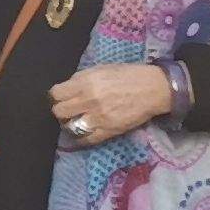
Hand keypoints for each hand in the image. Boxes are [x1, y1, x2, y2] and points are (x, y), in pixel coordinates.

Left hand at [47, 62, 176, 148]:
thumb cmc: (128, 75)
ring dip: (69, 124)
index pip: (56, 93)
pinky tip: (82, 133)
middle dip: (61, 110)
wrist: (154, 89)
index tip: (61, 97)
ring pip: (70, 127)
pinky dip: (81, 139)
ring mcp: (98, 118)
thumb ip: (81, 79)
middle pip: (59, 111)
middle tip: (69, 110)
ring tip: (75, 121)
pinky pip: (86, 140)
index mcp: (86, 83)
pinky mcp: (109, 131)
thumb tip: (67, 88)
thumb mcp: (101, 69)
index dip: (57, 96)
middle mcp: (89, 101)